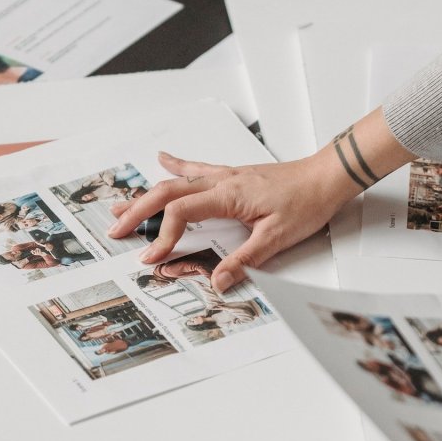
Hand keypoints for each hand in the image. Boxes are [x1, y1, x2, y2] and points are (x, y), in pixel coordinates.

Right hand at [106, 151, 339, 291]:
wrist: (326, 176)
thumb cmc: (306, 202)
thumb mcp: (277, 238)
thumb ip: (244, 260)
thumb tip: (218, 281)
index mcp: (228, 196)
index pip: (181, 214)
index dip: (163, 237)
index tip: (151, 258)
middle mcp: (221, 182)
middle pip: (166, 193)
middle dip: (137, 212)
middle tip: (115, 230)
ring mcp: (224, 176)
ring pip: (175, 182)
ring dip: (146, 194)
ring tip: (121, 205)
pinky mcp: (232, 176)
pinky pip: (195, 169)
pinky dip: (175, 166)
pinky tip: (161, 159)